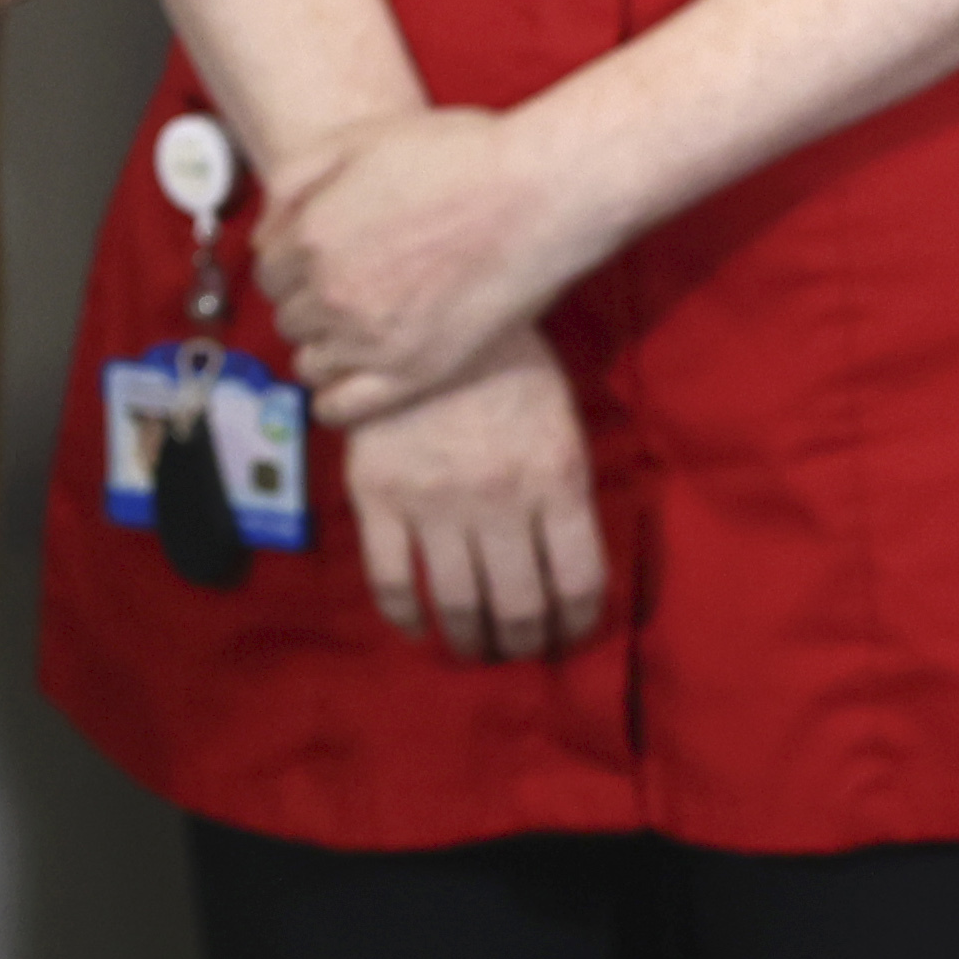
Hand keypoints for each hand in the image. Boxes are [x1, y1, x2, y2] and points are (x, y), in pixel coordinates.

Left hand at [259, 106, 606, 427]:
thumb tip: (263, 229)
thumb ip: (295, 180)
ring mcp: (369, 340)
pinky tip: (351, 379)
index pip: (267, 270)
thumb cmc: (458, 157)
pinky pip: (340, 407)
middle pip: (287, 315)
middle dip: (307, 300)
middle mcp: (331, 294)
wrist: (535, 196)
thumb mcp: (360, 139)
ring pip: (308, 361)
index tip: (319, 260)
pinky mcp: (411, 376)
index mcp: (312, 236)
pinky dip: (333, 398)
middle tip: (346, 288)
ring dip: (321, 345)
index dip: (292, 262)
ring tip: (355, 329)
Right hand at [341, 341, 610, 665]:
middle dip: (525, 643)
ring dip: (471, 642)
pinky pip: (391, 580)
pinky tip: (417, 625)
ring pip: (458, 606)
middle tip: (519, 650)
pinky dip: (406, 617)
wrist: (424, 308)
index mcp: (556, 478)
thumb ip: (565, 489)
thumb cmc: (506, 363)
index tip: (568, 635)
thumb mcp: (560, 419)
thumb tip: (568, 564)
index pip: (578, 583)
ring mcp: (434, 502)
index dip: (577, 624)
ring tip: (475, 648)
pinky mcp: (379, 497)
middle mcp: (499, 501)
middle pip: (520, 608)